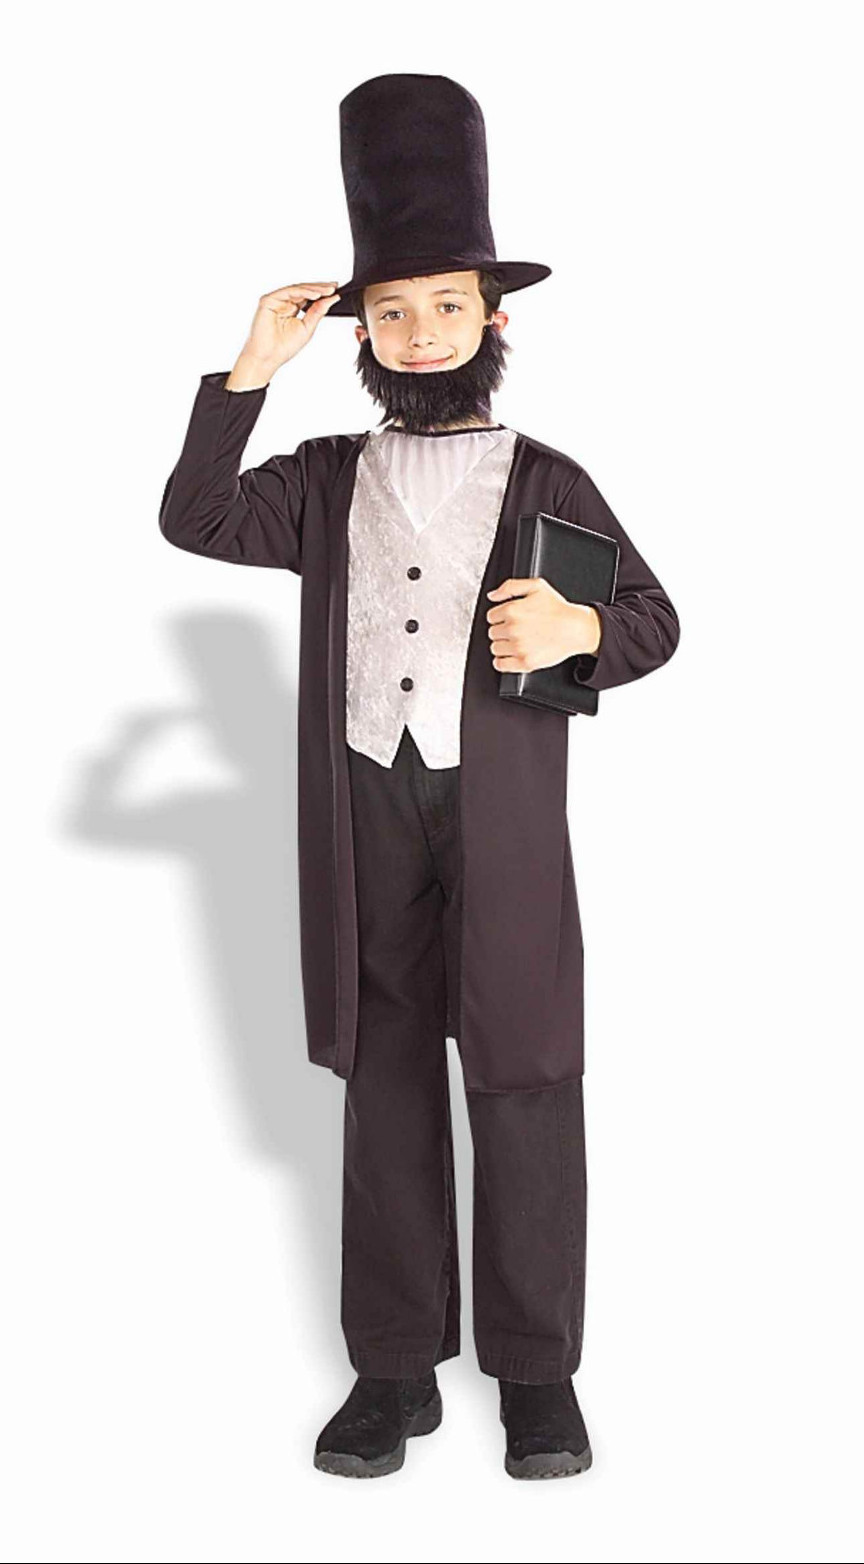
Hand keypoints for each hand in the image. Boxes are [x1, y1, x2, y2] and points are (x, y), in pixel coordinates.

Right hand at [226, 281, 341, 386]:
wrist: (268, 358)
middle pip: (304, 290)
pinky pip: (288, 292)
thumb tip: (331, 299)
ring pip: (297, 289)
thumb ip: (318, 312)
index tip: (336, 290)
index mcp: (293, 309)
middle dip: (320, 288)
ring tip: (328, 291)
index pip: (309, 297)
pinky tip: (315, 295)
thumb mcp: (308, 328)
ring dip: (314, 289)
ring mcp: (276, 300)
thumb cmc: (283, 347)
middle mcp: (284, 303)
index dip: (322, 293)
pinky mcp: (268, 300)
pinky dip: (303, 292)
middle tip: (334, 287)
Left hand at [486, 577, 601, 672]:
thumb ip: (510, 586)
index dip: (501, 617)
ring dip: (503, 646)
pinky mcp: (525, 662)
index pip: (491, 617)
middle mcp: (513, 629)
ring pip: (495, 648)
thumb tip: (493, 596)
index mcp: (512, 610)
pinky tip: (512, 655)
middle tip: (518, 630)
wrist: (576, 628)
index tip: (511, 619)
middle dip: (502, 631)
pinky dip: (503, 661)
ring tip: (518, 641)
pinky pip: (500, 664)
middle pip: (492, 633)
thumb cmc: (558, 609)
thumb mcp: (536, 586)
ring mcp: (518, 647)